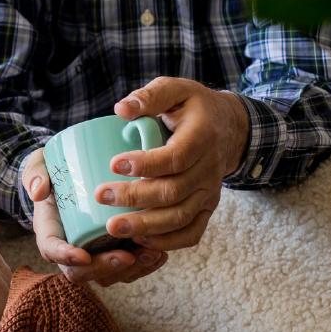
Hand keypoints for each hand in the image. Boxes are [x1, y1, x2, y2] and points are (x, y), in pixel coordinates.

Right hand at [23, 149, 168, 287]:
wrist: (71, 175)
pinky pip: (127, 270)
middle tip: (128, 256)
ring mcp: (93, 254)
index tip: (83, 255)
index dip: (66, 257)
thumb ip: (35, 173)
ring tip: (153, 254)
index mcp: (50, 231)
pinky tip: (162, 254)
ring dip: (132, 270)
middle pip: (83, 272)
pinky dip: (145, 266)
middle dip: (106, 268)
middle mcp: (70, 249)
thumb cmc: (54, 171)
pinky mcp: (112, 253)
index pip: (52, 250)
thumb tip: (38, 191)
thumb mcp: (39, 166)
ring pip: (109, 276)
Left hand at [98, 77, 248, 251]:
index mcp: (201, 137)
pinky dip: (168, 242)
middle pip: (173, 191)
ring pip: (180, 217)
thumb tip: (121, 109)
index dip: (145, 163)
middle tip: (101, 196)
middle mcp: (209, 169)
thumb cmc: (194, 107)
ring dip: (146, 226)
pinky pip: (192, 232)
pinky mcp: (207, 208)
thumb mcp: (176, 90)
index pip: (175, 157)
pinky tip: (140, 241)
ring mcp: (210, 192)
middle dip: (135, 198)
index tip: (114, 164)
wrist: (229, 128)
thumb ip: (150, 96)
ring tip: (113, 227)